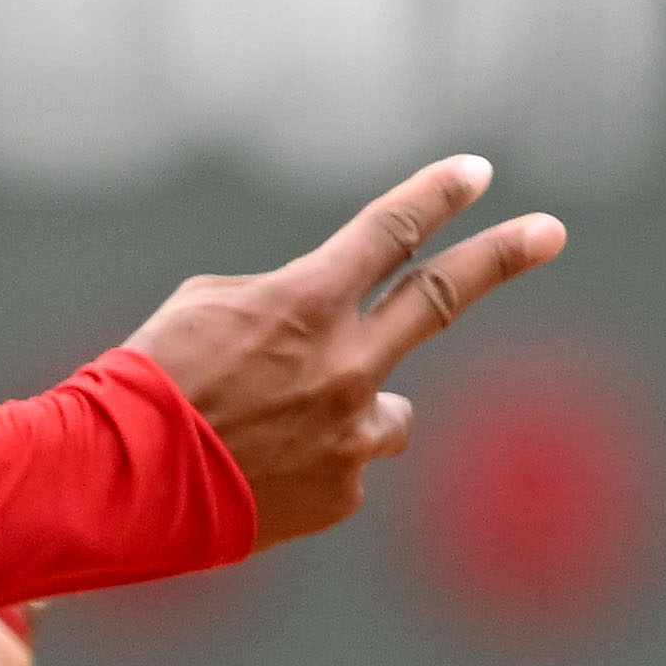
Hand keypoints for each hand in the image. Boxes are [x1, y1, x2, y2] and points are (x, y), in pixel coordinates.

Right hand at [128, 155, 566, 548]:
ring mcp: (350, 434)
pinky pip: (345, 465)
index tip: (475, 172)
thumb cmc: (144, 385)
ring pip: (389, 410)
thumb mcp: (203, 310)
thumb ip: (283, 305)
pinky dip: (310, 465)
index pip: (389, 231)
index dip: (435, 195)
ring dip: (356, 408)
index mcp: (305, 303)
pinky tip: (254, 474)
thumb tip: (323, 334)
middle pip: (439, 297)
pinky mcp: (340, 493)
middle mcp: (345, 365)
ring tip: (282, 430)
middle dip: (501, 257)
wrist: (115, 483)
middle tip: (550, 232)